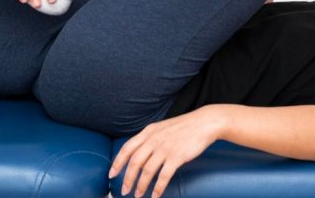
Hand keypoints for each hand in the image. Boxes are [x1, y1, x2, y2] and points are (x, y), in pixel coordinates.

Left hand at [109, 107, 224, 197]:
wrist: (203, 123)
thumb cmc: (183, 127)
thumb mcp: (161, 128)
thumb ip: (149, 138)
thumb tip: (138, 153)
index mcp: (148, 132)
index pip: (127, 148)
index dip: (118, 162)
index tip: (111, 174)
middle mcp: (154, 140)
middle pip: (135, 162)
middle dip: (128, 178)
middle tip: (124, 190)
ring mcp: (165, 148)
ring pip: (147, 170)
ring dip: (141, 185)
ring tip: (138, 195)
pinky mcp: (177, 156)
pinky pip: (164, 176)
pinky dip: (158, 187)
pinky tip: (155, 195)